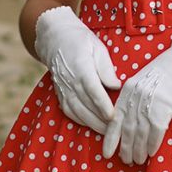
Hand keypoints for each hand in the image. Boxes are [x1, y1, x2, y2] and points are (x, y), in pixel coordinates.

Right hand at [34, 5, 121, 134]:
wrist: (54, 39)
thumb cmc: (81, 41)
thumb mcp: (98, 47)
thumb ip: (106, 68)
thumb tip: (115, 86)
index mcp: (81, 67)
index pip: (93, 90)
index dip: (103, 105)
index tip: (114, 116)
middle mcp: (70, 81)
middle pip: (86, 105)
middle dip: (101, 120)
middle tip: (116, 129)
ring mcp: (63, 89)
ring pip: (77, 112)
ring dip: (92, 124)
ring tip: (107, 132)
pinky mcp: (60, 93)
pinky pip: (69, 111)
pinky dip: (80, 121)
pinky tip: (91, 125)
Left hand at [102, 30, 171, 164]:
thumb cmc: (168, 72)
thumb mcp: (144, 81)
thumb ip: (134, 98)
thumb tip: (129, 121)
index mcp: (128, 91)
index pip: (115, 119)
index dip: (111, 139)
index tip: (106, 153)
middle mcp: (136, 98)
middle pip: (127, 129)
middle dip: (125, 148)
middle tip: (126, 161)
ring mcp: (150, 103)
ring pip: (140, 134)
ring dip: (139, 150)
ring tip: (138, 160)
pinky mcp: (164, 108)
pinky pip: (156, 132)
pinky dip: (153, 145)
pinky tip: (151, 153)